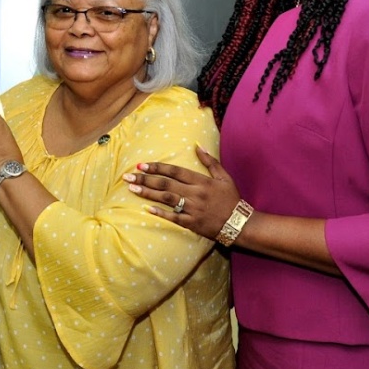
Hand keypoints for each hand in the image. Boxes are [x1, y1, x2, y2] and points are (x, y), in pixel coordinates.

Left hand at [125, 145, 240, 239]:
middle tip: (128, 176)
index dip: (158, 167)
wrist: (240, 223)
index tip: (142, 164)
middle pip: (166, 184)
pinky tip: (146, 209)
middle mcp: (195, 194)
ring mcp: (193, 209)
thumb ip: (210, 161)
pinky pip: (174, 217)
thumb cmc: (231, 199)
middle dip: (146, 178)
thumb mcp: (224, 177)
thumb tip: (197, 145)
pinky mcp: (192, 223)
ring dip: (148, 193)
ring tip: (132, 188)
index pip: (175, 171)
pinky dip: (160, 213)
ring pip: (167, 199)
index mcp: (202, 181)